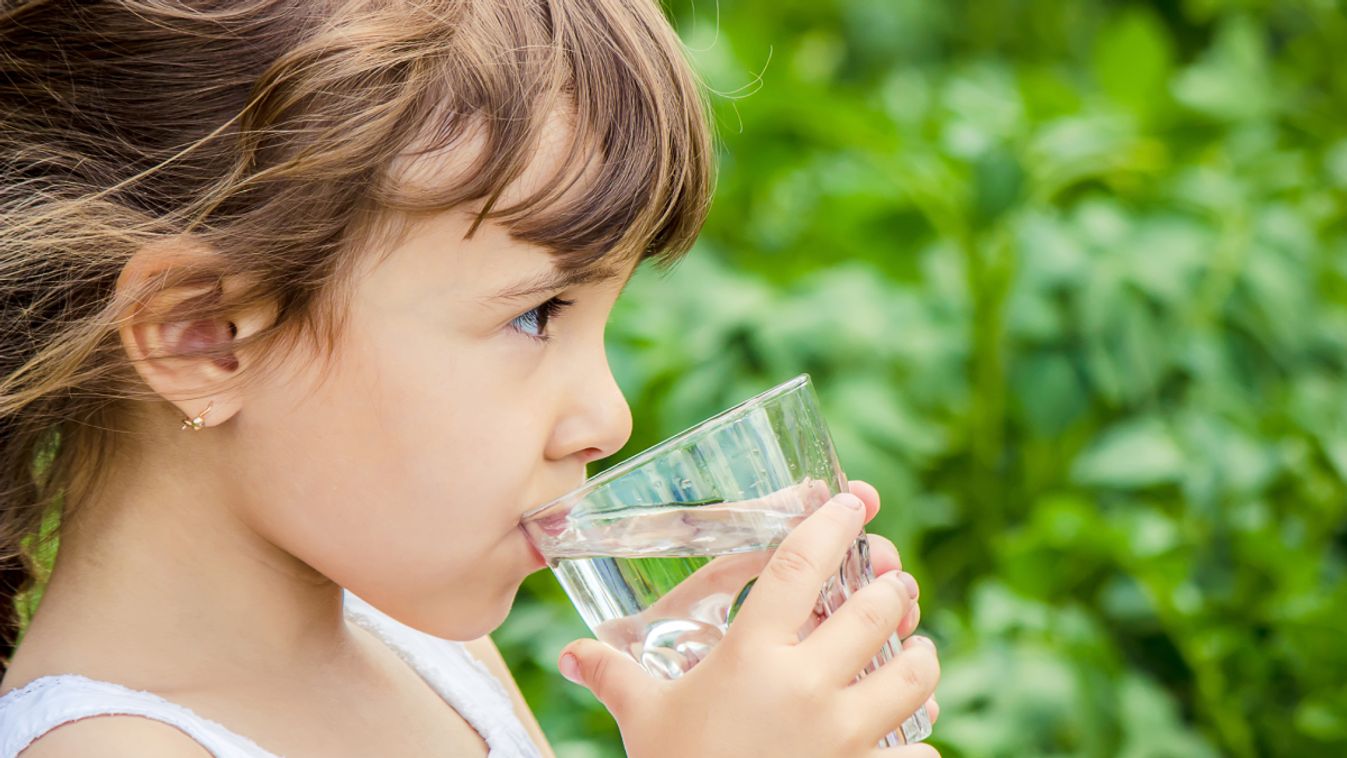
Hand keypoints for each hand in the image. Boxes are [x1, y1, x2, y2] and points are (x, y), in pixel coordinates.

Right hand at [557, 482, 940, 756]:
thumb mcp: (643, 719)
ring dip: (920, 655)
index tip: (853, 501)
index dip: (831, 523)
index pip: (800, 565)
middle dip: (892, 587)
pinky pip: (920, 754)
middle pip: (875, 610)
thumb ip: (612, 676)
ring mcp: (844, 736)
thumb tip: (572, 654)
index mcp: (753, 655)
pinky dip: (921, 744)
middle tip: (891, 581)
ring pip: (913, 674)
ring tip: (914, 648)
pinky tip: (909, 737)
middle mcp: (807, 686)